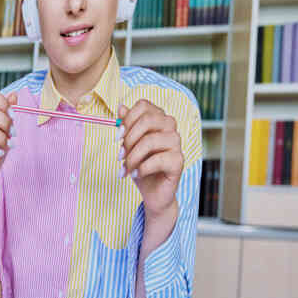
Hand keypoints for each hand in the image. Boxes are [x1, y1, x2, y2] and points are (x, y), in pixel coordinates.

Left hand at [119, 100, 184, 216]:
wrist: (153, 191)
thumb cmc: (141, 165)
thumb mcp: (129, 145)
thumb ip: (127, 126)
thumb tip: (121, 107)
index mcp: (158, 119)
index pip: (143, 105)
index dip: (127, 119)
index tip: (118, 136)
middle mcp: (170, 128)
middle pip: (147, 120)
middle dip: (129, 139)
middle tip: (120, 155)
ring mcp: (176, 144)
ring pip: (150, 141)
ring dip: (132, 157)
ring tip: (126, 168)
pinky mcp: (179, 161)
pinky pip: (157, 160)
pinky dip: (141, 169)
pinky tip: (136, 175)